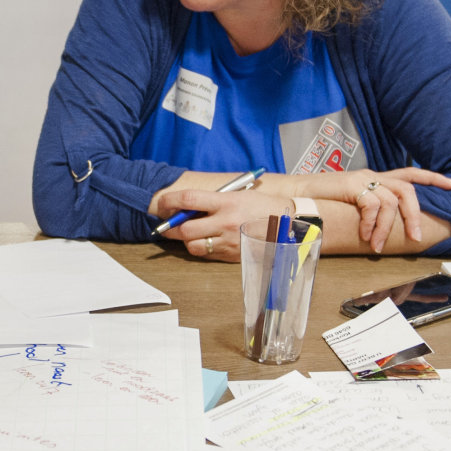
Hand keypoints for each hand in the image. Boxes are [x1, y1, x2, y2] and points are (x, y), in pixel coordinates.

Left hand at [155, 187, 296, 262]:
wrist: (289, 224)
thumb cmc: (263, 205)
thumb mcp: (238, 194)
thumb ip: (212, 199)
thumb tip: (185, 205)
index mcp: (227, 202)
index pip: (189, 200)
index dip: (170, 201)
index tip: (162, 204)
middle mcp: (226, 222)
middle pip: (185, 228)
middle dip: (171, 227)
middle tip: (167, 224)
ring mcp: (229, 241)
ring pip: (193, 246)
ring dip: (186, 240)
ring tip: (190, 233)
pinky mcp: (232, 255)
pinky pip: (207, 255)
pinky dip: (200, 248)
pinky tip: (205, 240)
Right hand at [298, 167, 450, 252]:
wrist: (296, 196)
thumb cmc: (322, 204)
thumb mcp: (352, 207)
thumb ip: (370, 211)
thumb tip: (386, 231)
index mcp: (376, 179)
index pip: (411, 173)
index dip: (433, 178)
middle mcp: (373, 176)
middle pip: (408, 190)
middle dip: (415, 216)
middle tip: (416, 239)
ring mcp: (363, 179)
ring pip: (391, 201)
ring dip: (388, 228)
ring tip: (379, 247)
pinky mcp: (353, 185)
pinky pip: (372, 206)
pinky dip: (371, 224)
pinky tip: (365, 237)